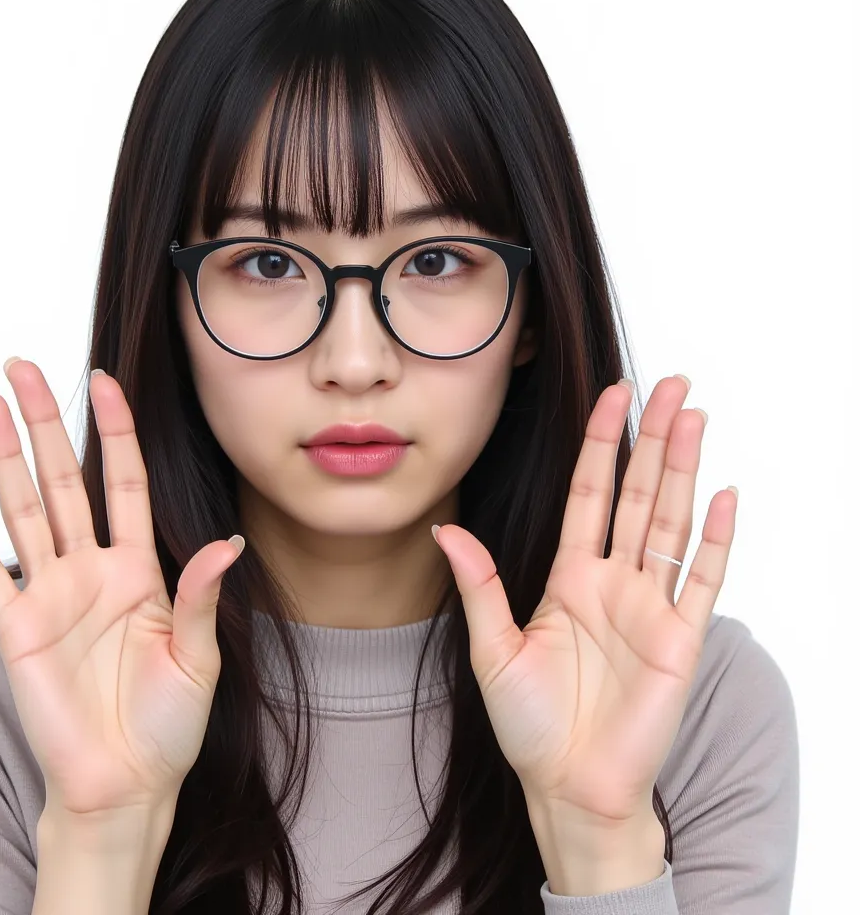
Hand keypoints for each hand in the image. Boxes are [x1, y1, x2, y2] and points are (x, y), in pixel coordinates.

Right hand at [0, 358, 242, 817]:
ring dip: (2, 456)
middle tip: (22, 368)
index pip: (123, 481)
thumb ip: (201, 597)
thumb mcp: (199, 655)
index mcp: (140, 569)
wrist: (126, 783)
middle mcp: (91, 570)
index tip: (104, 379)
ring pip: (23, 507)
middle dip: (43, 422)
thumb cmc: (169, 724)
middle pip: (64, 478)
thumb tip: (228, 546)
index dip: (115, 430)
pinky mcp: (15, 628)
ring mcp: (50, 594)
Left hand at [435, 375, 736, 827]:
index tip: (612, 395)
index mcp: (569, 576)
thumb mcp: (492, 647)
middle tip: (673, 384)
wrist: (566, 787)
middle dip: (654, 438)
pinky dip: (718, 540)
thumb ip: (480, 585)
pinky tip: (725, 496)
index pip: (590, 492)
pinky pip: (703, 581)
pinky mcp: (680, 640)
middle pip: (640, 494)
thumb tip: (445, 530)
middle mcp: (614, 581)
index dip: (601, 443)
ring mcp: (650, 606)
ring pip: (673, 522)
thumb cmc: (528, 723)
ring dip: (685, 470)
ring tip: (696, 417)